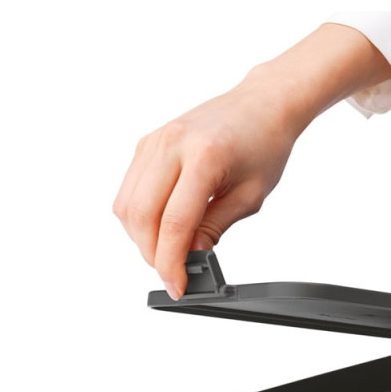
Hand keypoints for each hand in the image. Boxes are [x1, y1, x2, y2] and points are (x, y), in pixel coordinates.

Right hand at [113, 24, 390, 297]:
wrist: (262, 105)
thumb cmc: (264, 145)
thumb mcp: (250, 196)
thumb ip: (214, 227)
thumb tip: (187, 256)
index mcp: (205, 157)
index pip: (175, 223)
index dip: (171, 262)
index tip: (177, 286)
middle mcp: (172, 144)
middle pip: (141, 216)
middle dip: (153, 254)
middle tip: (173, 271)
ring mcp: (154, 140)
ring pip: (126, 204)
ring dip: (141, 237)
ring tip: (168, 250)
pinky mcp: (147, 142)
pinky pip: (129, 189)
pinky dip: (139, 216)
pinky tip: (161, 225)